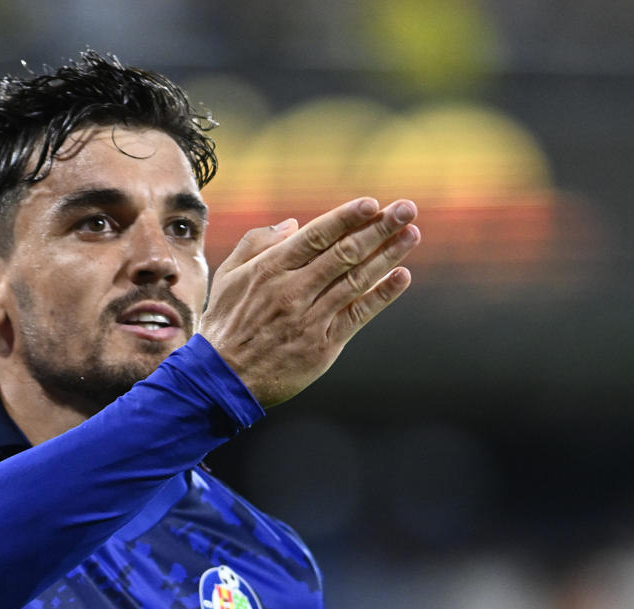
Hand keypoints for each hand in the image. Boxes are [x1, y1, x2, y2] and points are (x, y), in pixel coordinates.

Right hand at [199, 198, 418, 406]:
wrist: (222, 380)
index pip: (317, 235)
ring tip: (411, 234)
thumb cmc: (226, 325)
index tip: (373, 203)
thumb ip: (257, 243)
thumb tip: (293, 223)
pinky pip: (358, 315)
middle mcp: (294, 290)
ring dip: (388, 255)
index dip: (348, 217)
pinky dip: (382, 295)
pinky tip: (402, 277)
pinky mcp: (323, 345)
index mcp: (272, 269)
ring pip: (357, 280)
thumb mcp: (229, 276)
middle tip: (406, 208)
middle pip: (345, 252)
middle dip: (379, 228)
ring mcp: (311, 318)